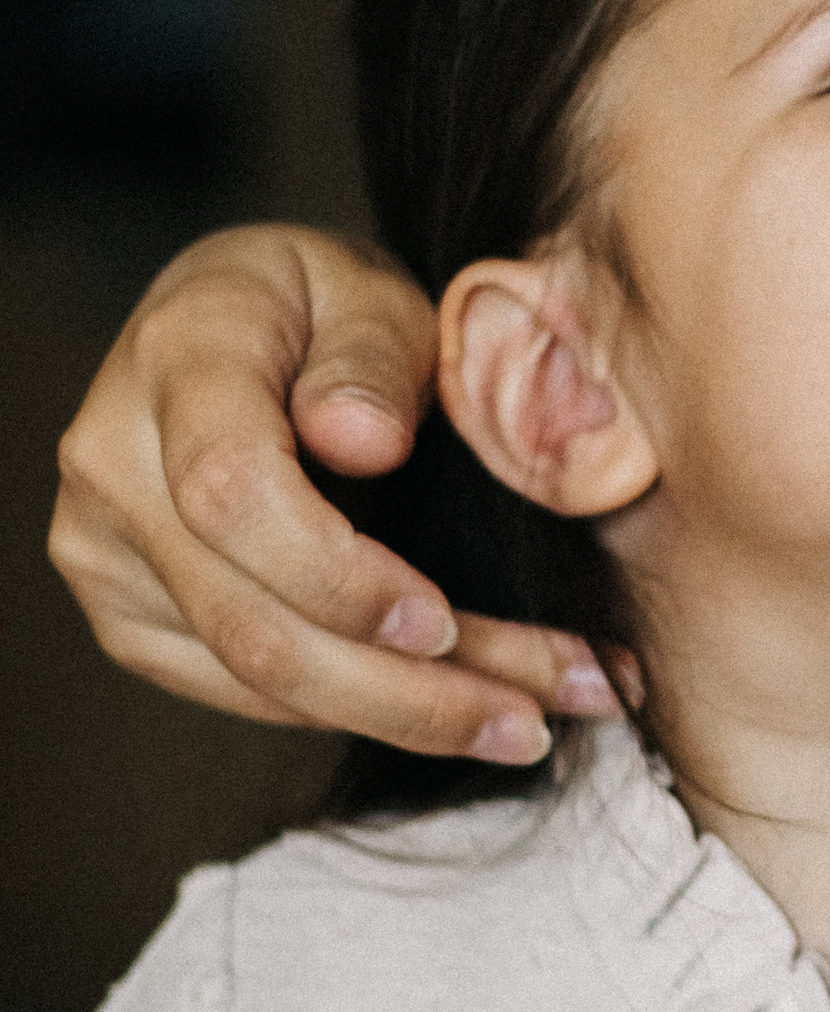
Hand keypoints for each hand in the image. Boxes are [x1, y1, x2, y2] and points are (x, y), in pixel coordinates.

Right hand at [50, 225, 610, 756]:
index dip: (340, 577)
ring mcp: (107, 557)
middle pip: (252, 625)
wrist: (241, 328)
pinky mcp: (134, 619)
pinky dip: (365, 711)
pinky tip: (463, 709)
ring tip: (532, 721)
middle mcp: (112, 468)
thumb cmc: (325, 305)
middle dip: (411, 691)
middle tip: (540, 716)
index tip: (446, 624)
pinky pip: (249, 696)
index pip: (234, 494)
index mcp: (174, 361)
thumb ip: (372, 357)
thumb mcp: (371, 290)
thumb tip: (363, 442)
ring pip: (258, 682)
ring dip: (409, 716)